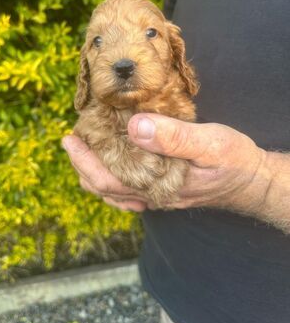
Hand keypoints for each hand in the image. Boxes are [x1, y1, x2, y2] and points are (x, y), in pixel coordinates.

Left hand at [63, 114, 271, 214]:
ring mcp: (157, 194)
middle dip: (82, 165)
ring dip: (94, 171)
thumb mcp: (209, 143)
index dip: (84, 161)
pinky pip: (128, 188)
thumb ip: (174, 137)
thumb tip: (135, 127)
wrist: (251, 180)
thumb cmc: (233, 161)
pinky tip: (111, 163)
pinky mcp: (163, 188)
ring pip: (114, 191)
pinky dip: (113, 176)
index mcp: (157, 186)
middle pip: (105, 188)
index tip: (70, 139)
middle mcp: (152, 195)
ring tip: (85, 149)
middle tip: (71, 140)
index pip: (108, 181)